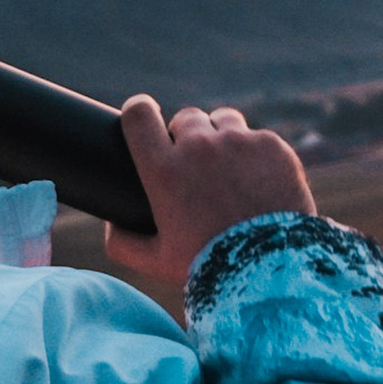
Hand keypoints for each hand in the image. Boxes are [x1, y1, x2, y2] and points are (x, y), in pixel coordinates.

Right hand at [104, 96, 315, 288]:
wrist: (271, 272)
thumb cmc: (210, 268)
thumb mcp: (156, 261)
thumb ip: (123, 243)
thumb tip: (110, 224)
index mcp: (164, 169)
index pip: (138, 113)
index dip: (139, 111)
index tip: (143, 116)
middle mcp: (199, 147)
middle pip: (185, 118)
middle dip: (186, 136)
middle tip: (196, 166)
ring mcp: (239, 143)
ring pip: (222, 121)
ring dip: (221, 137)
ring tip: (228, 170)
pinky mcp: (272, 146)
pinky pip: (257, 137)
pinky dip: (255, 154)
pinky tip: (258, 181)